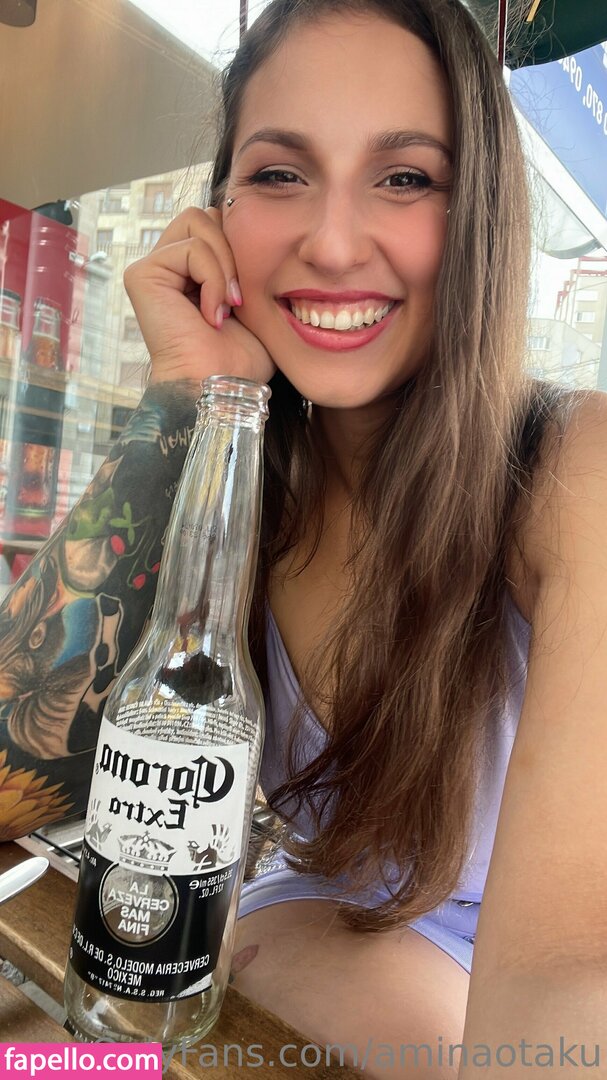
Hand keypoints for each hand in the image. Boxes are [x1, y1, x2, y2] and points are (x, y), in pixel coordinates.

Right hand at [123, 207, 275, 387]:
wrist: (221, 388)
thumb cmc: (241, 359)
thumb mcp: (255, 300)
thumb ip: (248, 262)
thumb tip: (260, 226)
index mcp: (190, 271)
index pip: (220, 224)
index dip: (242, 251)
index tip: (246, 300)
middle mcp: (167, 266)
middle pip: (207, 214)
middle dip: (233, 252)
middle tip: (238, 300)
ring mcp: (152, 268)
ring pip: (199, 221)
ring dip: (225, 268)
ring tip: (227, 308)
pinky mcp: (142, 274)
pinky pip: (192, 248)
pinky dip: (214, 280)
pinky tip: (212, 316)